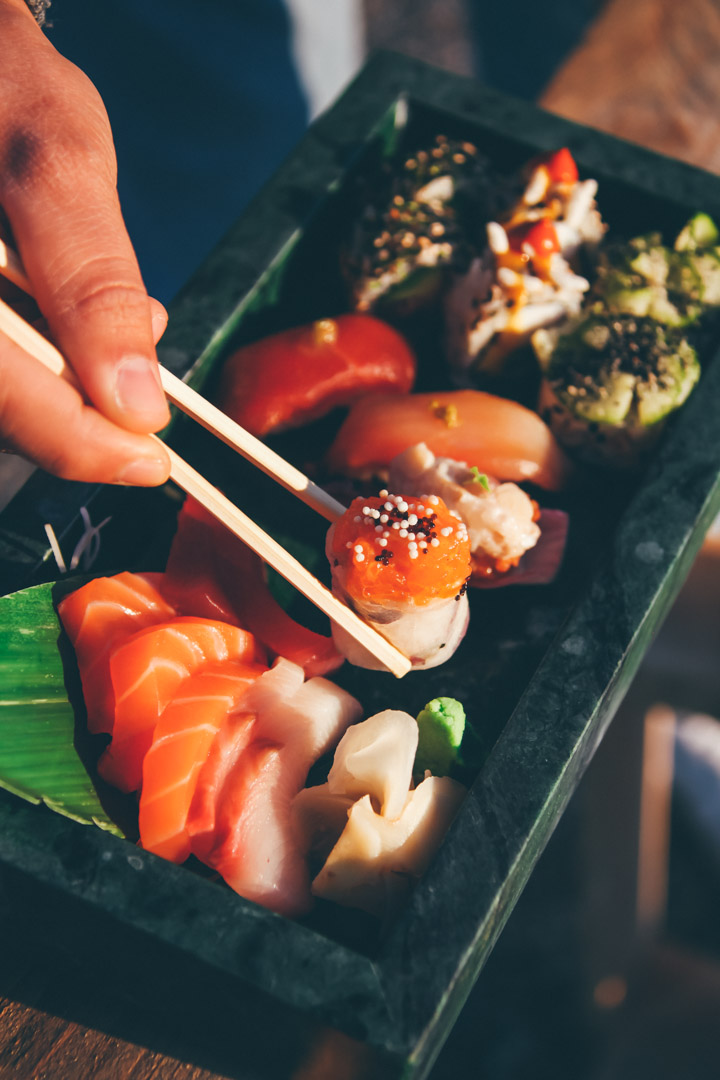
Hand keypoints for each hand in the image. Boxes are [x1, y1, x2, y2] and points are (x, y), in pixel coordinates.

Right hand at [0, 0, 170, 484]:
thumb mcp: (58, 161)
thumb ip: (93, 282)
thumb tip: (137, 402)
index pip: (5, 396)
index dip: (81, 446)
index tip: (150, 460)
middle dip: (76, 425)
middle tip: (141, 420)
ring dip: (59, 396)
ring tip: (109, 358)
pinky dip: (35, 364)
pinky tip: (66, 334)